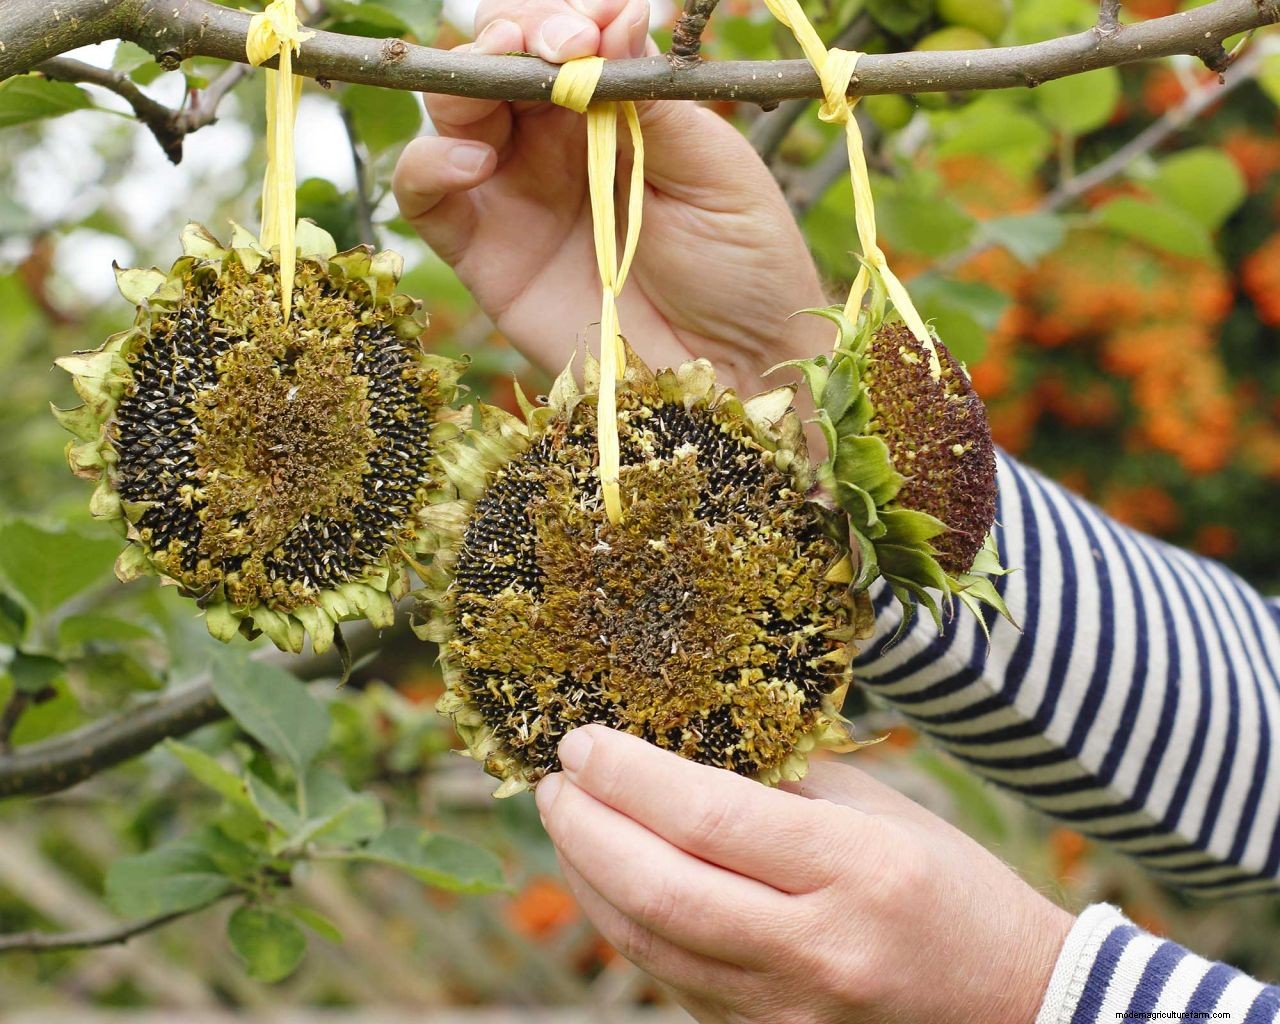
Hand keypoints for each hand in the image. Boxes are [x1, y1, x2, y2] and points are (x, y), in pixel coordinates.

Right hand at [391, 0, 830, 394]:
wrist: (732, 372)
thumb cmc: (745, 269)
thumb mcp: (716, 170)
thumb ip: (656, 96)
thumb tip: (619, 12)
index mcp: (620, 110)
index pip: (564, 37)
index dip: (562, 19)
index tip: (586, 32)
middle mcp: (560, 143)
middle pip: (498, 61)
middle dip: (509, 35)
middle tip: (545, 50)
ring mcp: (516, 194)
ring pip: (453, 113)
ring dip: (463, 85)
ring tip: (499, 93)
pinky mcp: (484, 254)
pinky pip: (425, 195)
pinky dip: (427, 165)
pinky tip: (468, 163)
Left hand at [536, 725, 1073, 1023]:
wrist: (1008, 1000)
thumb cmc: (946, 882)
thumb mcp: (875, 807)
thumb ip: (777, 777)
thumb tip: (671, 741)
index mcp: (855, 869)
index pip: (708, 818)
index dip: (627, 775)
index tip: (581, 739)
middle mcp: (817, 948)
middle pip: (659, 889)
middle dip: (583, 828)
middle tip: (553, 780)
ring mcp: (789, 1009)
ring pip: (649, 944)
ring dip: (586, 878)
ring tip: (566, 821)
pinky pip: (671, 978)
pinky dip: (625, 921)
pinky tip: (607, 878)